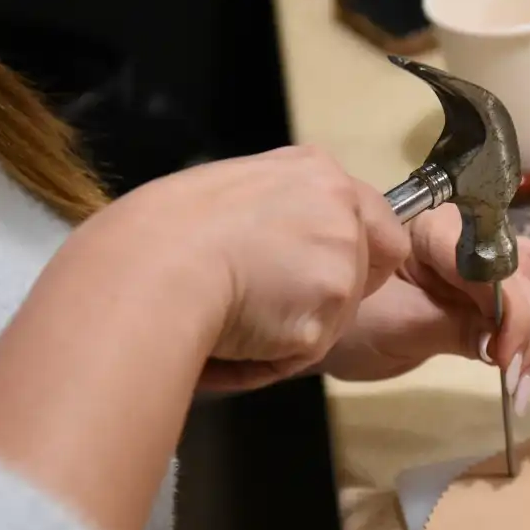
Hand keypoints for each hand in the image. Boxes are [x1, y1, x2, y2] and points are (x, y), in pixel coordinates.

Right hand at [78, 147, 411, 392]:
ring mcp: (340, 269)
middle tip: (266, 300)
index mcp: (320, 172)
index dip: (356, 254)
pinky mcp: (323, 322)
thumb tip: (285, 234)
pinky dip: (270, 357)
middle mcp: (342, 213)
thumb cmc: (169, 225)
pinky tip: (230, 339)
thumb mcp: (236, 186)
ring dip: (294, 327)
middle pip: (366, 274)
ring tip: (235, 316)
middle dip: (326, 295)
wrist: (151, 267)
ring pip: (336, 317)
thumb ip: (280, 204)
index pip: (378, 223)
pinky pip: (303, 354)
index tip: (314, 270)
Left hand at [319, 207, 529, 402]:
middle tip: (526, 381)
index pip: (504, 270)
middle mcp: (472, 236)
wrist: (321, 323)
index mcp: (440, 233)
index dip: (517, 319)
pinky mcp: (493, 288)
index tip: (509, 367)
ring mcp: (487, 260)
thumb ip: (455, 327)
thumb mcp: (395, 328)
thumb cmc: (349, 322)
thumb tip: (508, 342)